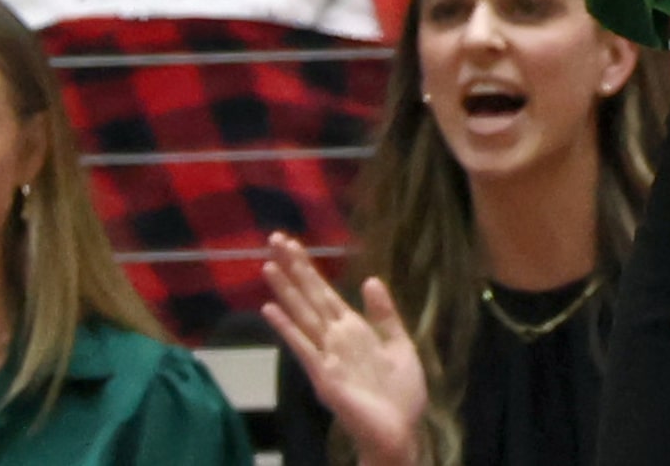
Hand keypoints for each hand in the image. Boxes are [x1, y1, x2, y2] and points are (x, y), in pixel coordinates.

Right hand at [254, 234, 429, 465]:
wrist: (400, 432)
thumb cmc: (401, 395)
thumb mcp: (401, 347)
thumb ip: (385, 315)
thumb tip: (370, 279)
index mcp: (353, 329)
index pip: (325, 292)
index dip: (308, 267)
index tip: (292, 242)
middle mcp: (335, 338)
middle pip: (309, 296)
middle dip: (293, 268)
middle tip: (274, 238)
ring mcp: (326, 355)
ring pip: (303, 315)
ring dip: (286, 291)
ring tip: (267, 266)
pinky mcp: (324, 375)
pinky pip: (303, 346)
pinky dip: (287, 328)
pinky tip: (270, 309)